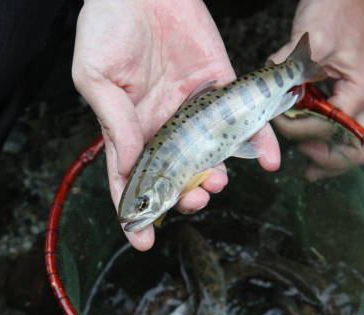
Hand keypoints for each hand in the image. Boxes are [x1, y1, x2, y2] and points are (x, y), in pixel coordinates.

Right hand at [73, 0, 279, 249]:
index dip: (136, 211)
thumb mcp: (96, 77)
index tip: (143, 239)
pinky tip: (267, 160)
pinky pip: (243, 117)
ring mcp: (192, 108)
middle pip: (175, 173)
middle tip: (193, 199)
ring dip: (216, 175)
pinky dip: (259, 139)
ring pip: (208, 154)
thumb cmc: (106, 27)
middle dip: (184, 194)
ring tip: (217, 181)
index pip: (130, 177)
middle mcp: (161, 124)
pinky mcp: (221, 85)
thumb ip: (115, 122)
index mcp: (126, 127)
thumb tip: (128, 165)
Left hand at [269, 0, 363, 179]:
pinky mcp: (353, 96)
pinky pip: (346, 129)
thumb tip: (269, 95)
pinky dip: (329, 142)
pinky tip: (309, 146)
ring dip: (331, 156)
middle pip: (361, 150)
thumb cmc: (334, 9)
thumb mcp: (312, 40)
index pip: (333, 128)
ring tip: (307, 164)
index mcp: (362, 89)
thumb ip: (290, 71)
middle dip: (330, 160)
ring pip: (356, 144)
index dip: (302, 130)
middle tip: (304, 160)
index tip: (279, 119)